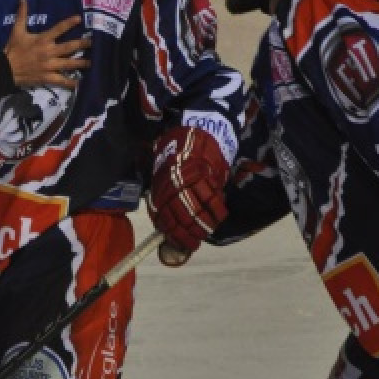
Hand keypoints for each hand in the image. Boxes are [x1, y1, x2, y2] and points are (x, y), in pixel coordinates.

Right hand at [3, 0, 90, 88]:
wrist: (5, 69)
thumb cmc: (12, 49)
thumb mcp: (17, 31)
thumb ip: (21, 14)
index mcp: (43, 39)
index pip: (58, 29)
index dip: (69, 23)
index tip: (80, 18)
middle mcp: (49, 52)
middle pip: (70, 47)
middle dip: (82, 44)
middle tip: (93, 42)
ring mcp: (49, 66)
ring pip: (69, 64)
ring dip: (81, 63)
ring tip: (91, 62)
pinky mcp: (47, 77)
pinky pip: (61, 80)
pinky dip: (71, 83)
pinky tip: (79, 84)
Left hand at [147, 125, 229, 265]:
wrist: (194, 134)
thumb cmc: (176, 160)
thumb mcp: (163, 180)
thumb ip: (165, 203)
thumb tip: (168, 231)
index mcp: (159, 189)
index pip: (165, 221)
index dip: (174, 236)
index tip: (182, 244)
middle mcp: (173, 188)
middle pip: (183, 220)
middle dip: (190, 236)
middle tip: (196, 242)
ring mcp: (190, 183)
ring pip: (199, 213)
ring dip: (205, 227)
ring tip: (207, 232)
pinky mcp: (207, 177)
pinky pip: (214, 201)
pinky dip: (218, 212)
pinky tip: (219, 217)